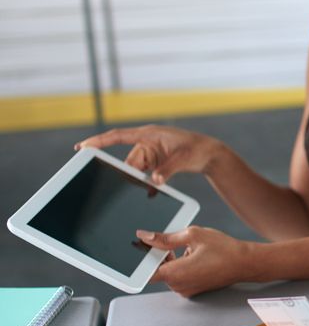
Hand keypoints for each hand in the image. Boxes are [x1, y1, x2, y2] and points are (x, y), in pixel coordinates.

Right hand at [76, 125, 223, 184]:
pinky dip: (146, 184)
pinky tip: (153, 192)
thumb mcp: (184, 159)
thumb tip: (153, 182)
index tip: (82, 147)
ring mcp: (149, 153)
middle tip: (142, 181)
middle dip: (130, 174)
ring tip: (155, 185)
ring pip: (134, 170)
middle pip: (128, 161)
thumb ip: (168, 170)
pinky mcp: (153, 163)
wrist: (210, 154)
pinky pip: (142, 175)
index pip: (118, 136)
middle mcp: (146, 142)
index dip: (99, 141)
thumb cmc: (198, 149)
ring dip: (139, 181)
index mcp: (149, 134)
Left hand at [139, 226, 255, 296]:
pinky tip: (197, 256)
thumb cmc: (225, 249)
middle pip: (156, 270)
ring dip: (173, 260)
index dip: (138, 262)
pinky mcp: (192, 290)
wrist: (246, 263)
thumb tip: (146, 236)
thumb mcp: (193, 235)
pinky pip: (178, 277)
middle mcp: (178, 286)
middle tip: (176, 243)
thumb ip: (166, 238)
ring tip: (193, 250)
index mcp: (175, 273)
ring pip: (168, 272)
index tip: (137, 253)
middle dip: (161, 255)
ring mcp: (186, 290)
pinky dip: (182, 266)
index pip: (143, 273)